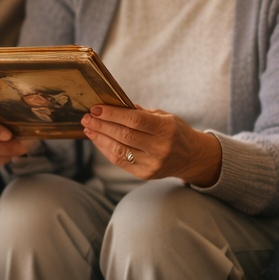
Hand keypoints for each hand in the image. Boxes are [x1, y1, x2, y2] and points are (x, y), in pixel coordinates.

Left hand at [81, 104, 221, 185]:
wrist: (192, 157)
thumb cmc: (175, 132)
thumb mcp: (165, 117)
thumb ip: (141, 113)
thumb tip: (115, 105)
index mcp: (166, 128)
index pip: (135, 120)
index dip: (113, 114)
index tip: (96, 108)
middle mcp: (161, 147)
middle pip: (124, 135)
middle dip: (102, 125)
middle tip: (87, 117)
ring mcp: (153, 163)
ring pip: (119, 150)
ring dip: (100, 138)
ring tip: (88, 128)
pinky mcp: (145, 174)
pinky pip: (120, 161)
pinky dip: (106, 150)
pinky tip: (98, 140)